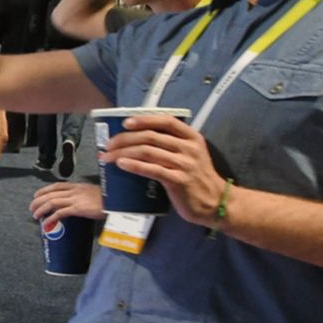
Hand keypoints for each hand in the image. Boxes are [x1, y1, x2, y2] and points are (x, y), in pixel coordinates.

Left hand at [31, 182, 102, 228]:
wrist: (118, 202)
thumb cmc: (109, 200)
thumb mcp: (93, 193)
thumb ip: (83, 196)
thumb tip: (75, 203)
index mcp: (78, 186)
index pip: (56, 185)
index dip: (44, 190)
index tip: (37, 195)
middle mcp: (75, 191)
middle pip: (50, 194)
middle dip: (38, 200)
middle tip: (32, 207)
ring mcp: (76, 199)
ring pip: (52, 202)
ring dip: (41, 209)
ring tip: (35, 215)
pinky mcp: (78, 208)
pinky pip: (60, 213)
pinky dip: (51, 218)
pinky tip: (46, 223)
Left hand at [100, 116, 225, 225]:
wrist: (216, 202)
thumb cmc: (196, 177)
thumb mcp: (190, 154)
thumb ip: (171, 145)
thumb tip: (138, 139)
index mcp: (192, 137)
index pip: (166, 121)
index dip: (144, 119)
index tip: (125, 123)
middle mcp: (189, 148)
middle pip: (150, 136)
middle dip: (124, 139)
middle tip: (108, 145)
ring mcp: (185, 164)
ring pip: (147, 152)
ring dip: (122, 153)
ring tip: (107, 157)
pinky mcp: (179, 181)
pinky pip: (152, 169)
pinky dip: (134, 165)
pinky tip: (121, 164)